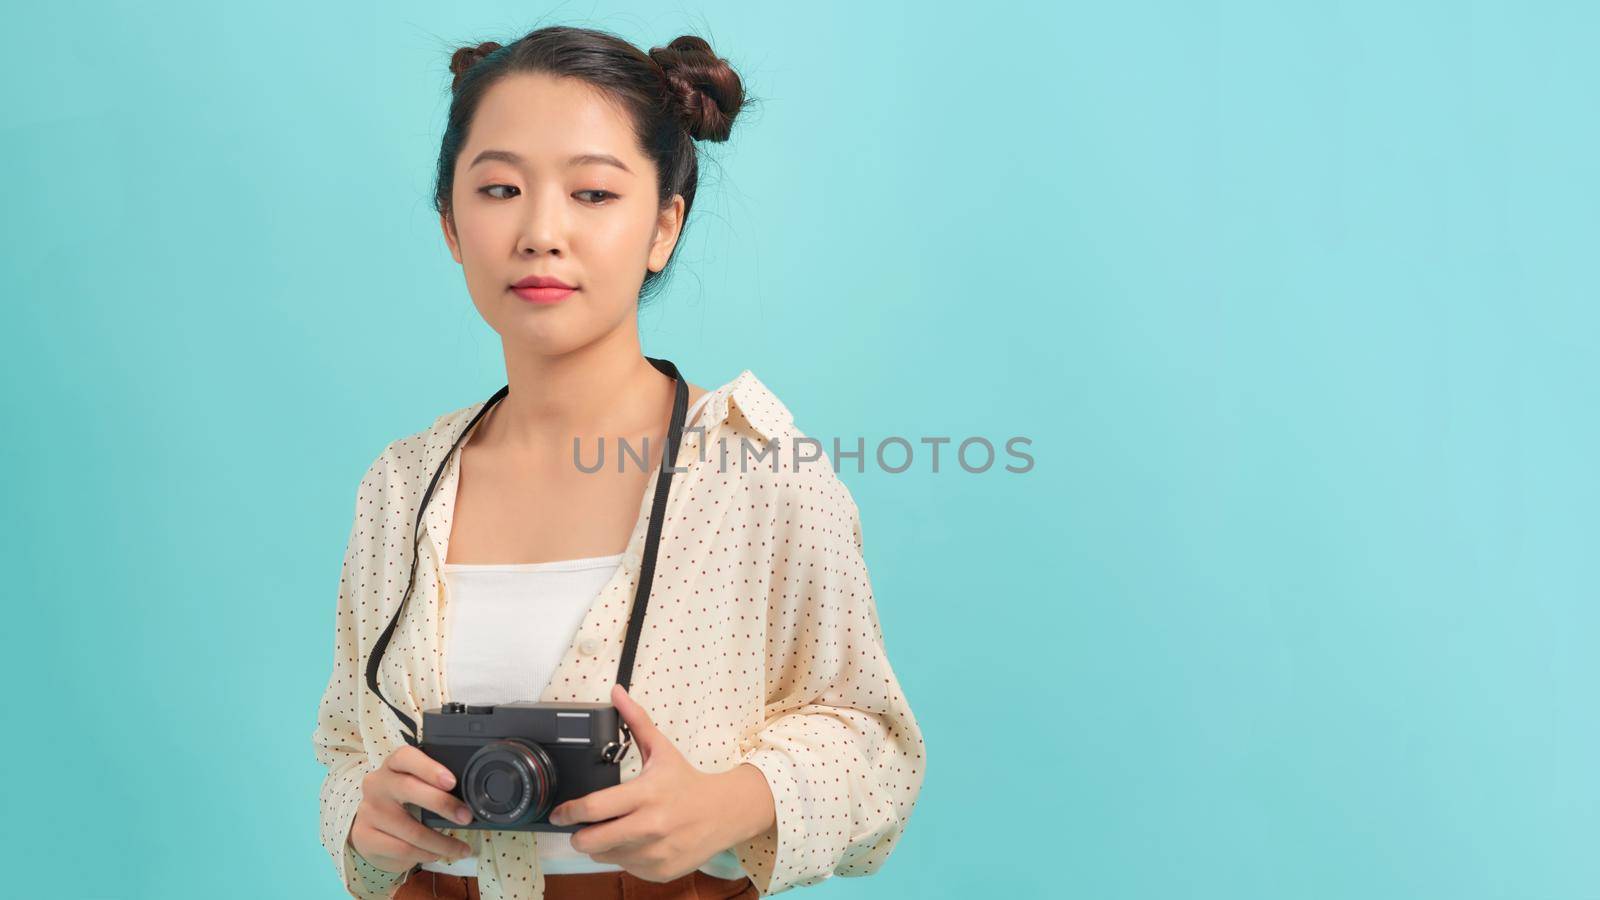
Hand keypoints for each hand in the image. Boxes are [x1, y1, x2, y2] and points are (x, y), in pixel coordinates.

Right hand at [348, 745, 475, 873]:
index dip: (429, 768)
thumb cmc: (404, 802)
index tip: (452, 781)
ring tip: (460, 848)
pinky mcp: (365, 837)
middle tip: (466, 817)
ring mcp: (368, 811)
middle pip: (408, 789)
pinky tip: (437, 854)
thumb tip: (473, 797)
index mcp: (392, 765)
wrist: (371, 827)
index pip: (405, 757)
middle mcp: (377, 784)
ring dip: (441, 842)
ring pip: (410, 829)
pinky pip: (402, 849)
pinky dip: (425, 854)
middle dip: (442, 804)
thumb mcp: (417, 786)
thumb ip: (436, 784)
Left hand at [548, 684, 776, 882]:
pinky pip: (624, 868)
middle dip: (578, 835)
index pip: (594, 808)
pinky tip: (633, 842)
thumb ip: (636, 721)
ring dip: (601, 846)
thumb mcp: (661, 750)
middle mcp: (650, 826)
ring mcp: (655, 852)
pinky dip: (622, 857)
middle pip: (592, 841)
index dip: (568, 812)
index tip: (559, 813)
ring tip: (613, 830)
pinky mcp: (660, 871)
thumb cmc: (688, 782)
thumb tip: (617, 692)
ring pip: (605, 856)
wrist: (725, 812)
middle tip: (579, 827)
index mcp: (646, 793)